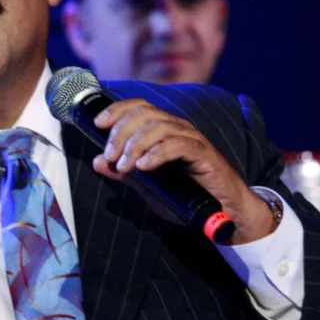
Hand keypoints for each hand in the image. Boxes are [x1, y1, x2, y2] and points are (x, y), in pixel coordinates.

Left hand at [91, 98, 277, 244]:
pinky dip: (157, 153)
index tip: (97, 123)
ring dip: (135, 145)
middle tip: (109, 156)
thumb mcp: (147, 185)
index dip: (117, 110)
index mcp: (163, 129)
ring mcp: (191, 138)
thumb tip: (97, 161)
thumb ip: (124, 172)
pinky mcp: (203, 153)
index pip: (138, 107)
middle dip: (121, 132)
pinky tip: (144, 166)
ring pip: (158, 127)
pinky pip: (178, 145)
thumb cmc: (186, 195)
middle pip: (144, 114)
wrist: (223, 212)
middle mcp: (177, 128)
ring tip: (124, 166)